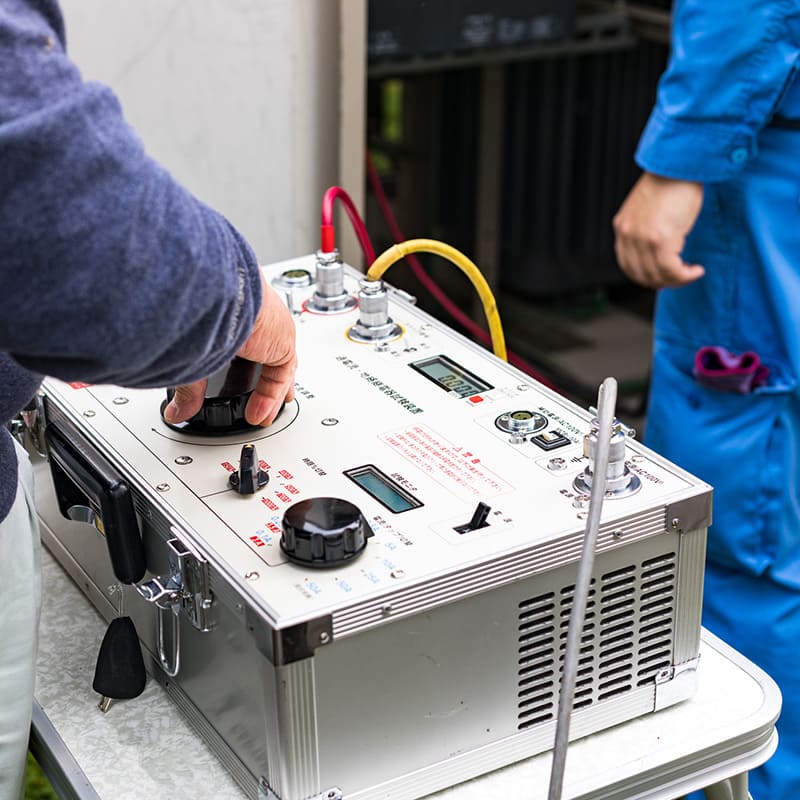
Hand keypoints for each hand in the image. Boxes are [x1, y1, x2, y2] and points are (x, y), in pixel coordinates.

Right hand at [164, 272, 296, 426]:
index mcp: (231, 309)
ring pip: (276, 364)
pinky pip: (281, 374)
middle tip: (260, 397)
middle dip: (264, 376)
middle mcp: (253, 316)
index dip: (239, 357)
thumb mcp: (193, 351)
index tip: (233, 372)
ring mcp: (271, 327)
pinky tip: (260, 413)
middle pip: (264, 351)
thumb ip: (187, 384)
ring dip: (269, 390)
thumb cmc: (199, 302)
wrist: (217, 287)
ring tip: (262, 413)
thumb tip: (175, 409)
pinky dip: (271, 395)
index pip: (239, 337)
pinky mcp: (283, 343)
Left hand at [613, 172, 704, 288]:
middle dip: (663, 282)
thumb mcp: (650, 207)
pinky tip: (696, 270)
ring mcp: (641, 239)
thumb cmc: (672, 180)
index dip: (646, 276)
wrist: (680, 163)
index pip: (628, 265)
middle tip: (681, 278)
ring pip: (656, 275)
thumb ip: (648, 227)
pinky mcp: (659, 240)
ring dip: (677, 280)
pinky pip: (671, 270)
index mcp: (623, 227)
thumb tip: (661, 250)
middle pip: (640, 275)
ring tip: (691, 273)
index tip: (664, 277)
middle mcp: (628, 235)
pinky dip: (685, 275)